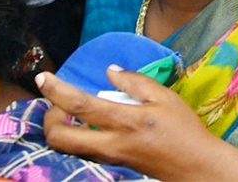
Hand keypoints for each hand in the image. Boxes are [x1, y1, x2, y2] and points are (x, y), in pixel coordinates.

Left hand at [39, 68, 220, 177]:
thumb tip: (109, 70)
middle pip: (60, 138)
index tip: (42, 77)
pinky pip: (83, 152)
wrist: (195, 167)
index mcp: (124, 121)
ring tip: (69, 111)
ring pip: (68, 149)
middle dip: (49, 119)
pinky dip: (75, 137)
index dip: (56, 90)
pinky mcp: (112, 165)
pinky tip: (87, 125)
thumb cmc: (183, 129)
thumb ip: (135, 82)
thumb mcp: (165, 98)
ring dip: (60, 129)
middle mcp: (110, 144)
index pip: (79, 105)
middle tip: (56, 103)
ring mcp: (109, 158)